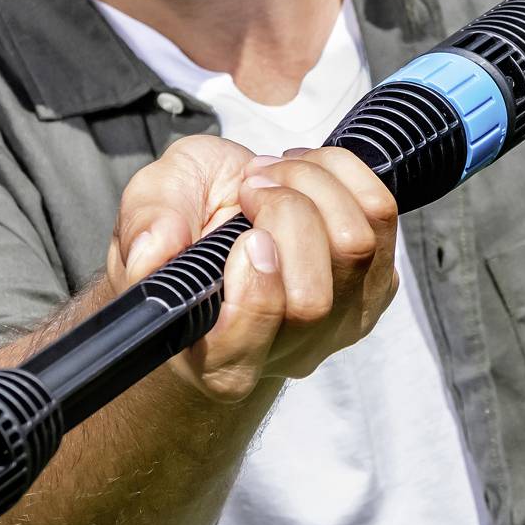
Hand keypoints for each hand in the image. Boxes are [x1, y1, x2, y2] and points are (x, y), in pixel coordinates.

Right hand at [105, 136, 398, 402]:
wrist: (226, 216)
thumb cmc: (184, 224)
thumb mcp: (146, 210)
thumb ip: (145, 227)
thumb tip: (154, 252)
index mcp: (213, 354)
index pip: (243, 351)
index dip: (253, 294)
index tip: (245, 235)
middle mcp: (282, 352)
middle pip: (313, 299)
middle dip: (285, 214)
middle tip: (251, 183)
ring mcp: (338, 325)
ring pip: (355, 251)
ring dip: (316, 186)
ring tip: (276, 170)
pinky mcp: (374, 286)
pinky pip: (380, 220)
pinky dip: (345, 176)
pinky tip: (307, 173)